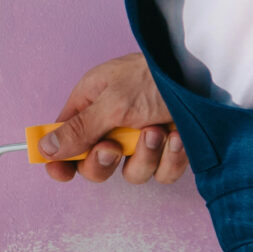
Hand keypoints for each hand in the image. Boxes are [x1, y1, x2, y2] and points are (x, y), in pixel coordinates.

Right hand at [39, 52, 186, 184]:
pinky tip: (177, 137)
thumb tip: (45, 148)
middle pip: (94, 164)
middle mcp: (114, 124)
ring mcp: (143, 140)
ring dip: (145, 156)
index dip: (61, 158)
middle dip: (103, 161)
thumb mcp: (112, 103)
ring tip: (156, 130)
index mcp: (92, 104)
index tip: (60, 173)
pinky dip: (169, 159)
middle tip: (113, 149)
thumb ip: (79, 130)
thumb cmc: (155, 78)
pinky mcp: (169, 152)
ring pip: (131, 173)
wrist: (208, 77)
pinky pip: (161, 174)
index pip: (66, 138)